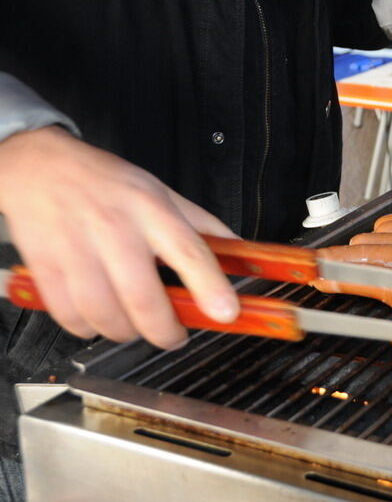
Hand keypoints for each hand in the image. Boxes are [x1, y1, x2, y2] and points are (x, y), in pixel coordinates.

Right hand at [0, 127, 239, 348]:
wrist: (40, 166)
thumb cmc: (108, 183)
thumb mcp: (163, 193)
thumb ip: (202, 226)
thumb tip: (241, 252)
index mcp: (152, 211)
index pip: (189, 252)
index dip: (211, 287)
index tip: (226, 313)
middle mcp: (115, 230)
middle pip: (144, 298)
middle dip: (165, 331)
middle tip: (175, 335)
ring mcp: (77, 249)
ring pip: (106, 316)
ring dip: (127, 333)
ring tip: (136, 326)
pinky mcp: (45, 267)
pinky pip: (71, 317)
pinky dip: (89, 328)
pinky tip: (100, 317)